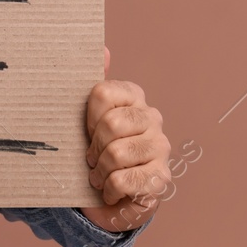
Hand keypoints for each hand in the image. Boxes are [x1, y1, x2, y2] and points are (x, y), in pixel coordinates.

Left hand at [77, 46, 170, 232]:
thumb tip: (103, 49)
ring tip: (98, 175)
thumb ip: (93, 87)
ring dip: (100, 171)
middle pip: (111, 124)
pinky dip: (109, 188)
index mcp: (133, 97)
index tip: (85, 130)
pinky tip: (110, 190)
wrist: (110, 196)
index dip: (87, 117)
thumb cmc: (96, 151)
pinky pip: (124, 179)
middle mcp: (152, 117)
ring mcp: (160, 147)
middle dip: (93, 147)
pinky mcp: (162, 176)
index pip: (102, 94)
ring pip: (117, 153)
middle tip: (90, 159)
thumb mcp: (86, 118)